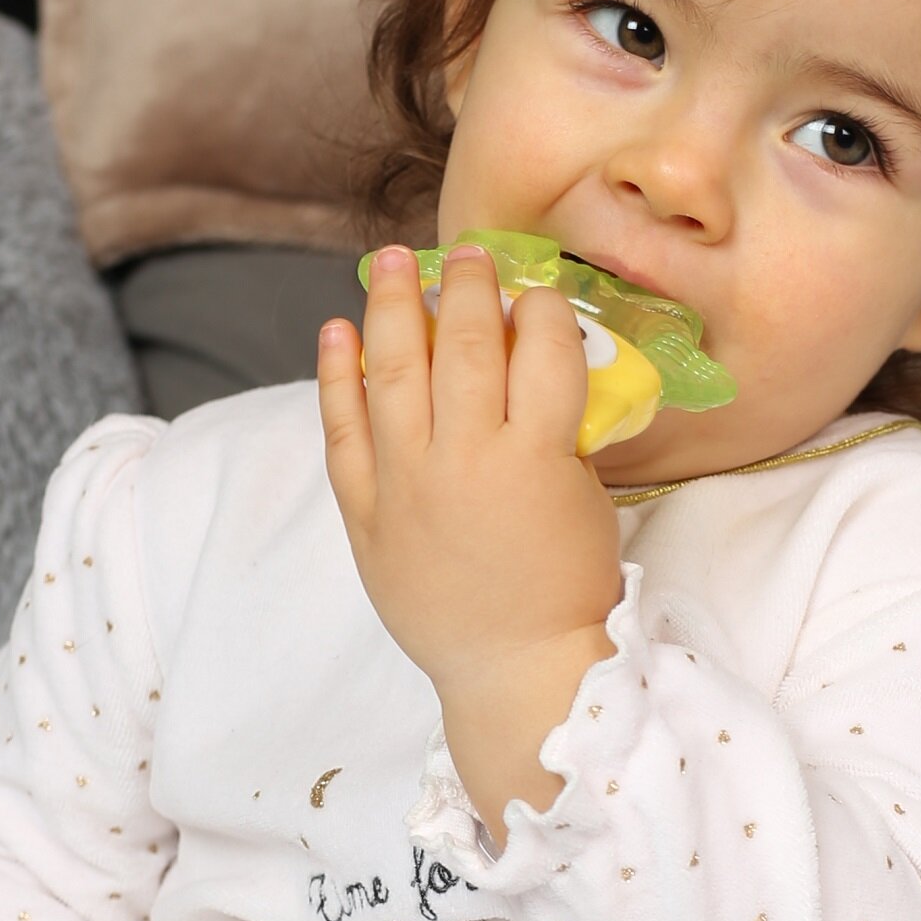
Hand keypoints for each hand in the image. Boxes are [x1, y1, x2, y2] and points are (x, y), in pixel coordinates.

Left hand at [317, 243, 623, 696]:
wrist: (513, 667)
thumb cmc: (565, 581)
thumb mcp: (584, 493)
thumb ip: (556, 425)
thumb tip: (523, 363)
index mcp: (538, 454)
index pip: (542, 348)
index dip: (540, 308)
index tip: (536, 292)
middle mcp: (468, 457)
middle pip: (466, 345)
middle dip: (467, 285)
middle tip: (467, 253)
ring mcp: (408, 483)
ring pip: (394, 371)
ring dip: (393, 306)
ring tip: (392, 260)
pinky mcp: (366, 512)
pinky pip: (343, 432)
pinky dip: (336, 377)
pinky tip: (336, 330)